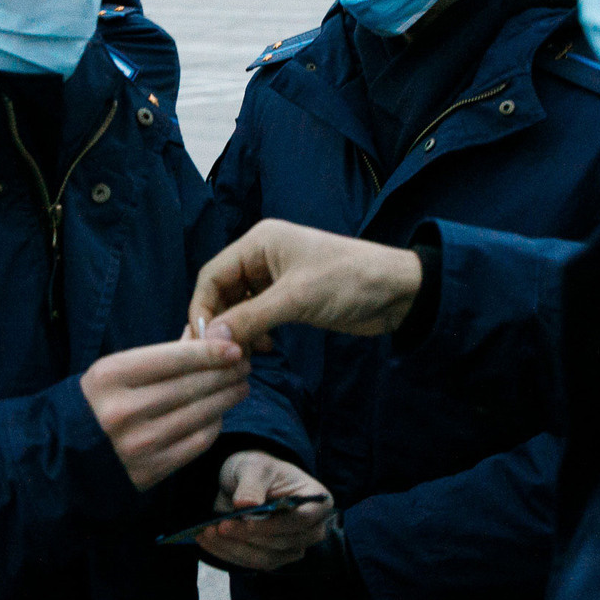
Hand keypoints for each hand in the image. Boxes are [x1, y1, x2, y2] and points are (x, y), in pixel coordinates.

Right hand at [82, 338, 251, 491]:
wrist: (65, 453)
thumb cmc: (98, 402)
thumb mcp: (115, 370)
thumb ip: (159, 355)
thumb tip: (203, 337)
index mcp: (111, 377)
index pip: (173, 359)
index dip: (210, 352)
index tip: (235, 347)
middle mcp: (124, 410)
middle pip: (191, 386)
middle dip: (225, 373)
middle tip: (245, 364)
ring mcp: (138, 443)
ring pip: (200, 414)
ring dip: (227, 398)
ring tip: (239, 386)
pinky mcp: (150, 470)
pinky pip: (197, 442)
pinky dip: (214, 424)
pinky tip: (219, 413)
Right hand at [185, 220, 423, 353]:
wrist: (398, 291)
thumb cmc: (349, 281)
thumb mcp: (296, 298)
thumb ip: (250, 317)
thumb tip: (210, 338)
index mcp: (259, 243)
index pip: (211, 276)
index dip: (201, 309)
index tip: (202, 343)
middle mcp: (262, 257)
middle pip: (222, 293)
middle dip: (220, 324)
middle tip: (223, 356)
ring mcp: (276, 278)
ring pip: (239, 307)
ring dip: (238, 332)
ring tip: (247, 356)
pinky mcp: (291, 298)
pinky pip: (258, 316)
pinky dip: (256, 333)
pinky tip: (267, 349)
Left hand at [198, 451, 331, 571]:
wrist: (245, 482)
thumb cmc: (257, 469)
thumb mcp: (253, 467)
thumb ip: (251, 484)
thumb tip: (246, 504)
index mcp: (316, 501)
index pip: (301, 519)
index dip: (273, 524)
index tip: (243, 520)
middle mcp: (311, 529)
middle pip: (283, 543)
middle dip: (248, 538)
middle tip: (217, 526)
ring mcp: (293, 547)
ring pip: (266, 558)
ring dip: (233, 549)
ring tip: (207, 533)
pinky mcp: (274, 558)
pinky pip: (252, 563)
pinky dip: (227, 553)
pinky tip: (207, 541)